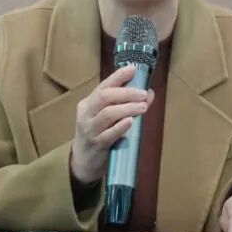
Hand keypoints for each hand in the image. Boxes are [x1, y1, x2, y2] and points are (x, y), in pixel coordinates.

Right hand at [69, 65, 153, 184]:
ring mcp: (90, 129)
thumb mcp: (107, 118)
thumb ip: (125, 105)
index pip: (103, 86)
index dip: (118, 76)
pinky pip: (108, 134)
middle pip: (104, 97)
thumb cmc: (97, 134)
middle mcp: (86, 114)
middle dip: (126, 93)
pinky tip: (130, 122)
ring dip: (127, 108)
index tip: (133, 69)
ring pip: (107, 114)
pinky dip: (120, 127)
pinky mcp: (97, 145)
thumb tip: (149, 93)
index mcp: (88, 103)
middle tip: (143, 94)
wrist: (82, 162)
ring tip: (143, 107)